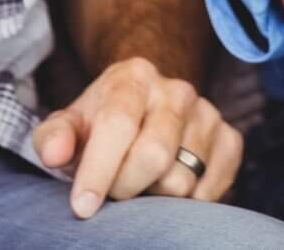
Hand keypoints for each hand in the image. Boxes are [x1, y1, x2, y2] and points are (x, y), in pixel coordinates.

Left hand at [31, 56, 241, 216]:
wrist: (142, 108)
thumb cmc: (99, 125)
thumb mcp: (70, 125)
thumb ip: (53, 137)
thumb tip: (54, 154)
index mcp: (133, 76)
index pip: (118, 124)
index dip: (98, 170)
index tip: (83, 206)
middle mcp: (177, 90)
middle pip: (154, 156)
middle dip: (125, 187)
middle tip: (114, 189)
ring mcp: (207, 113)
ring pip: (183, 179)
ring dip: (155, 196)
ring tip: (142, 182)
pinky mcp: (229, 137)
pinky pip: (213, 187)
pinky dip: (189, 201)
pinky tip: (170, 188)